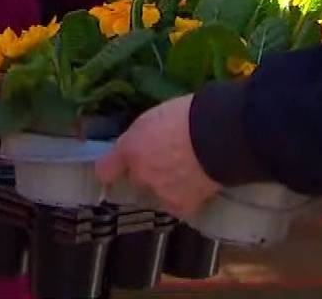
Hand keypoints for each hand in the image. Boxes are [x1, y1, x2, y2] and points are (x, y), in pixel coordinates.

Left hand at [95, 96, 220, 217]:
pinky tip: (198, 186)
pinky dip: (186, 198)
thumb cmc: (188, 114)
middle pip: (136, 180)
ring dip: (166, 186)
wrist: (217, 135)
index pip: (105, 169)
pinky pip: (178, 205)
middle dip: (146, 173)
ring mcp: (159, 192)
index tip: (117, 168)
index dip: (112, 168)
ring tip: (187, 171)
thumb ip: (142, 135)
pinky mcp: (181, 206)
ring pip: (157, 193)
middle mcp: (139, 174)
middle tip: (166, 160)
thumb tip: (141, 144)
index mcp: (129, 148)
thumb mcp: (156, 116)